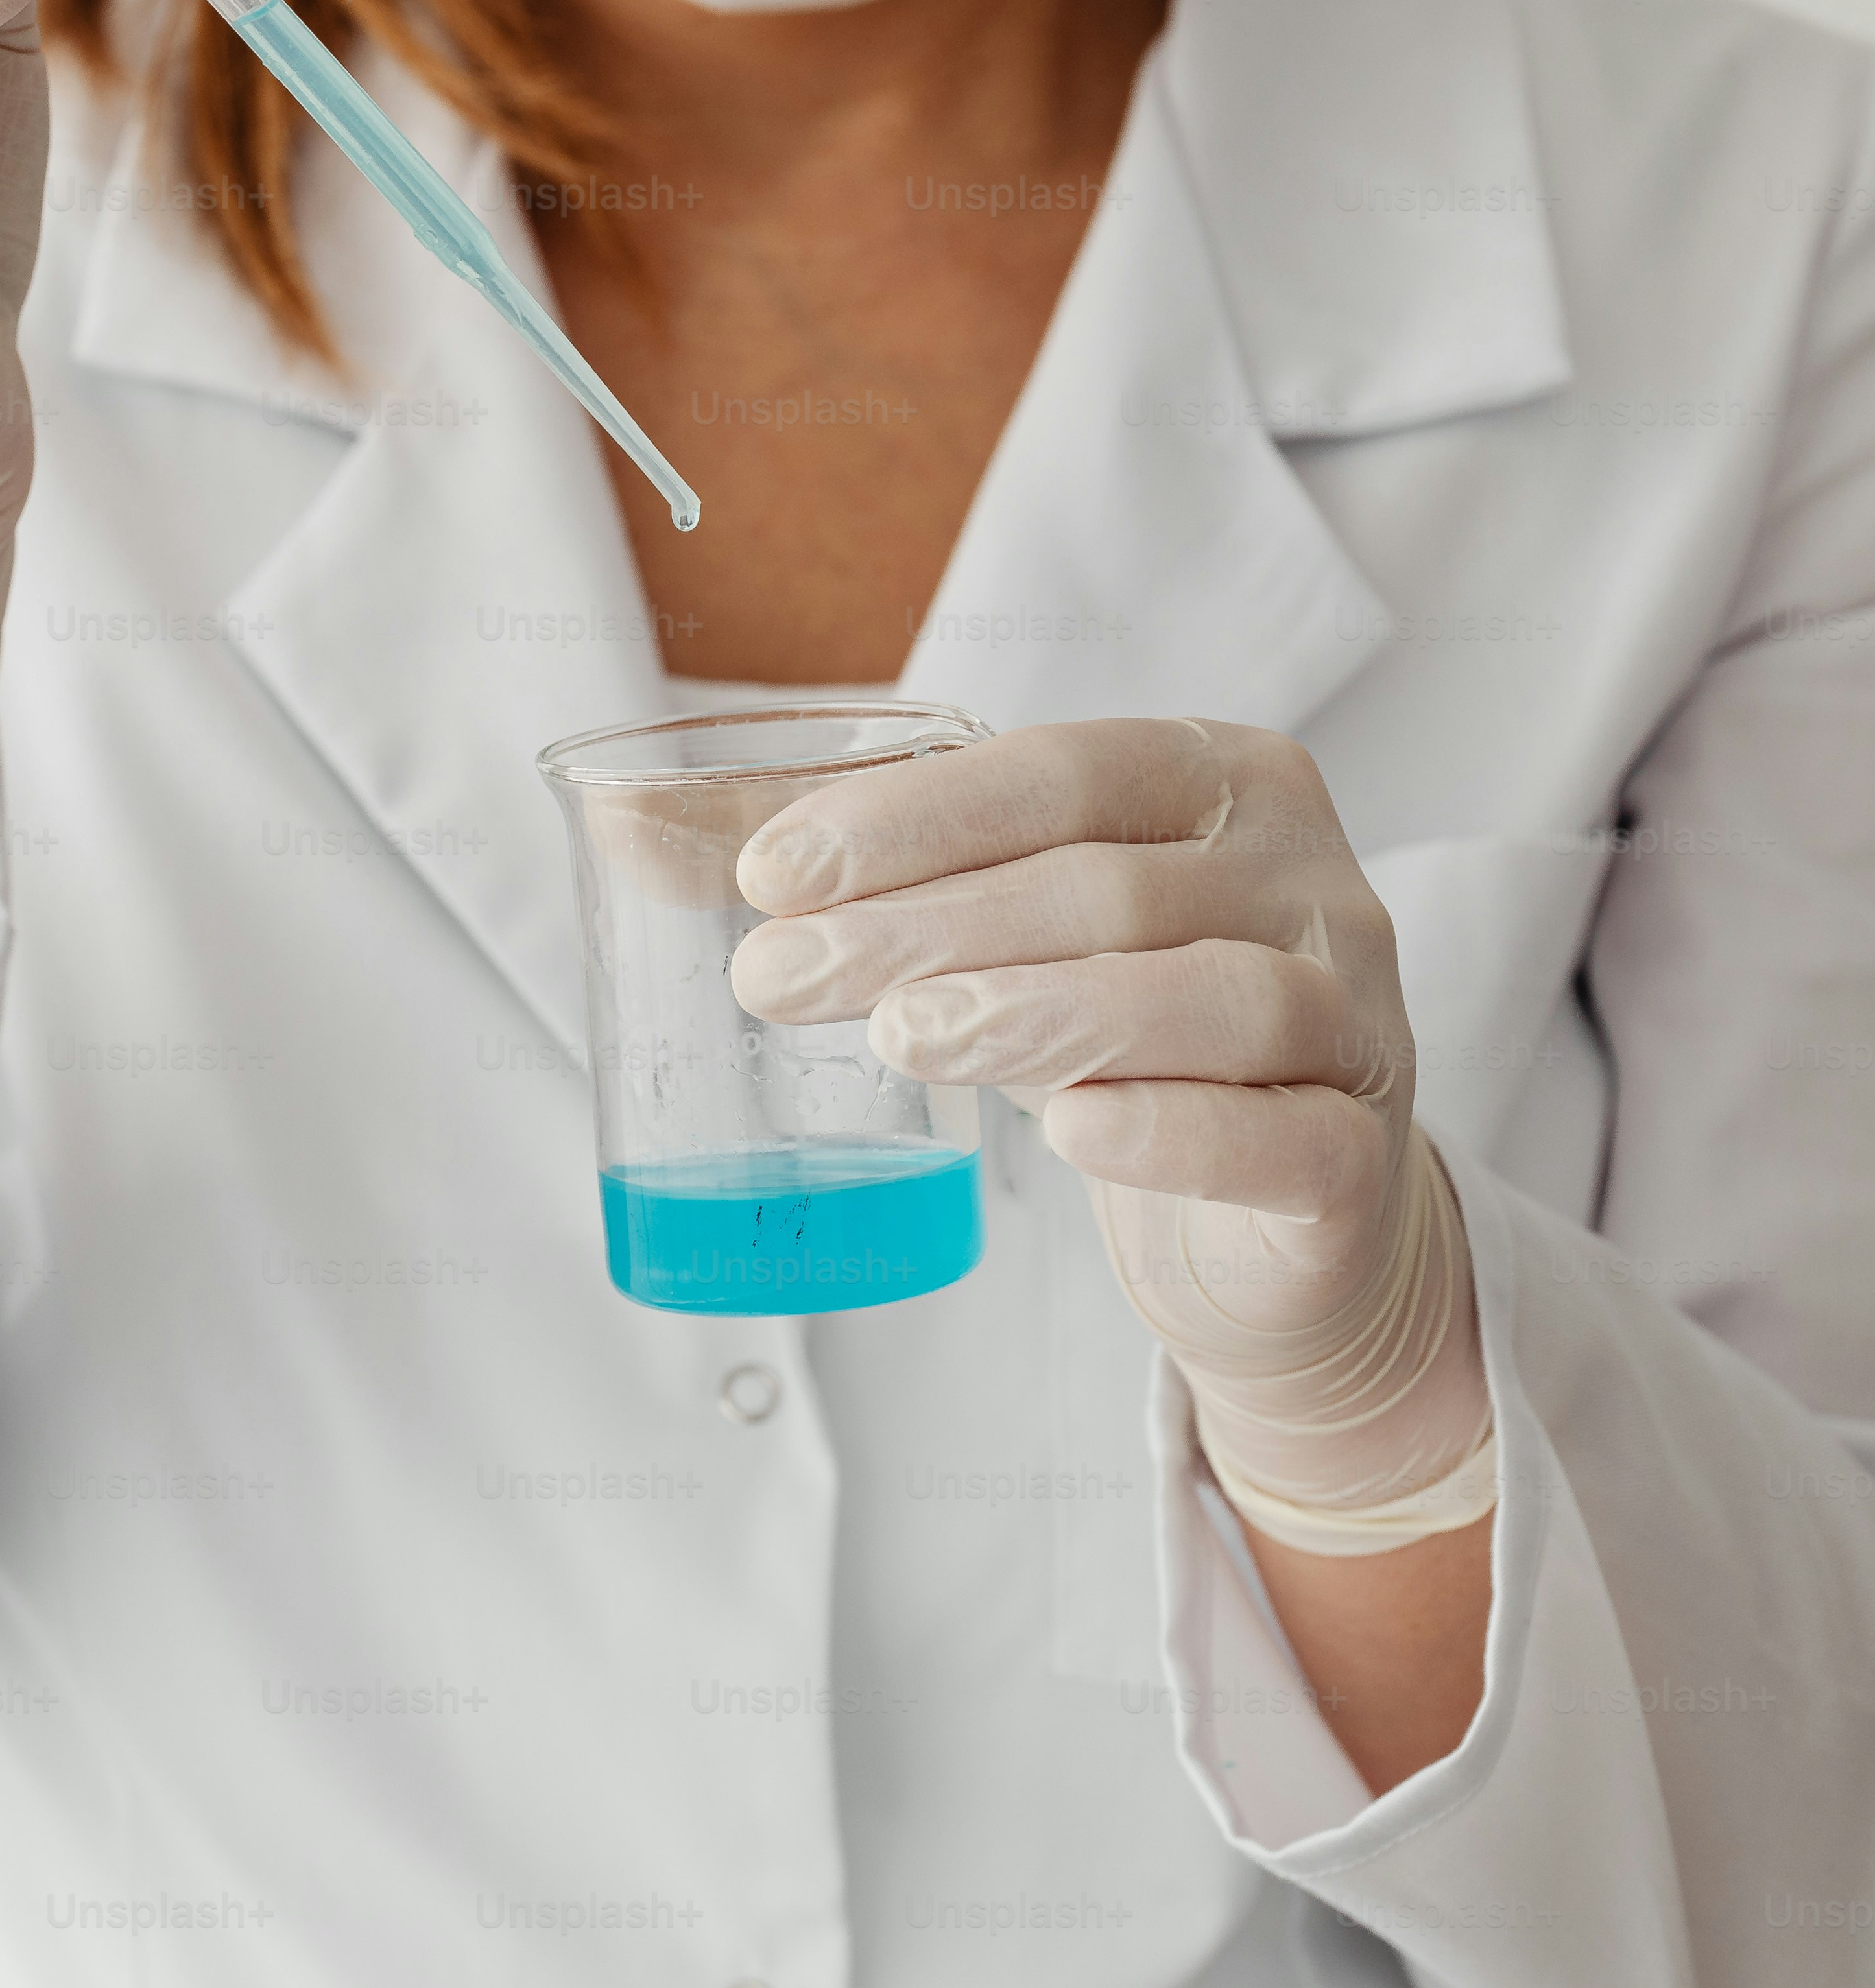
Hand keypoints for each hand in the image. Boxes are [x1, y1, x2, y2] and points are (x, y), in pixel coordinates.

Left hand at [726, 719, 1494, 1552]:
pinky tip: (1070, 1132)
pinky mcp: (1361, 1157)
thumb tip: (626, 835)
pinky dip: (1170, 1129)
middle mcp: (1306, 880)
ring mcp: (1354, 1016)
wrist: (1289, 1214)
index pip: (1056, 773)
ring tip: (899, 1041)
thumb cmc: (1122, 1034)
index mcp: (1218, 781)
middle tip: (777, 978)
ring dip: (1038, 1011)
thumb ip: (849, 880)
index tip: (764, 876)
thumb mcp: (1000, 934)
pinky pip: (1277, 1135)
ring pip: (1204, 997)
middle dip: (925, 928)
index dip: (910, 820)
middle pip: (1104, 888)